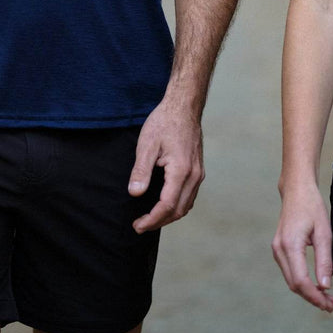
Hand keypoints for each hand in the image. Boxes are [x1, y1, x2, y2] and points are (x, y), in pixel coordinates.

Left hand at [128, 98, 204, 232]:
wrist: (183, 107)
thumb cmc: (164, 122)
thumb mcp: (146, 144)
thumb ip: (141, 171)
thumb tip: (134, 193)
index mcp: (181, 170)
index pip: (167, 205)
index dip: (152, 219)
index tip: (138, 225)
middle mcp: (194, 175)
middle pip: (179, 210)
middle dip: (160, 221)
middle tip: (140, 225)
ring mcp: (198, 173)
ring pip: (186, 205)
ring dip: (169, 216)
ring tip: (150, 219)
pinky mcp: (198, 170)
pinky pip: (189, 195)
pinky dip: (177, 206)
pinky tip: (164, 204)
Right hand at [272, 182, 332, 311]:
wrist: (296, 190)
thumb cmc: (312, 208)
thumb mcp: (324, 233)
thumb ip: (324, 261)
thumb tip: (325, 286)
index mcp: (290, 245)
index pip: (300, 281)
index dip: (315, 296)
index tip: (329, 304)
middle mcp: (279, 249)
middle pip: (294, 284)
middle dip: (312, 298)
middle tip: (331, 305)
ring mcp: (276, 248)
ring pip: (291, 280)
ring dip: (307, 291)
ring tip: (326, 298)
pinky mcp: (279, 248)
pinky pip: (289, 271)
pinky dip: (302, 282)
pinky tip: (315, 284)